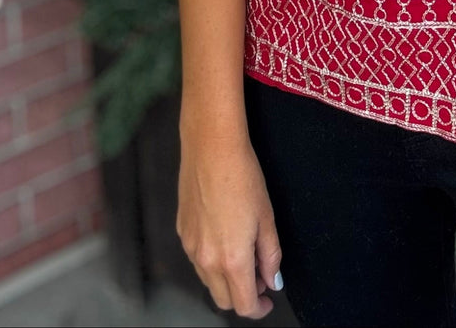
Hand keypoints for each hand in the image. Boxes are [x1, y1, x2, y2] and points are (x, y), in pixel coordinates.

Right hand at [177, 131, 282, 318]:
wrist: (211, 148)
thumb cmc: (243, 177)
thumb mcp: (267, 217)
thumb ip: (270, 256)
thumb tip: (272, 281)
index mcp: (232, 259)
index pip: (243, 304)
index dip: (259, 308)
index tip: (268, 299)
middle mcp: (206, 260)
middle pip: (223, 299)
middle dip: (242, 295)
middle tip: (259, 275)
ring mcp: (190, 247)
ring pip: (208, 280)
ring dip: (226, 278)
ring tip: (243, 252)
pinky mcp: (182, 232)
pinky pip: (197, 259)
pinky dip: (212, 260)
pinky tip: (224, 235)